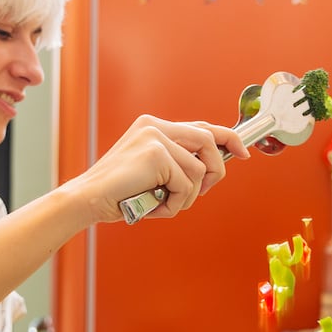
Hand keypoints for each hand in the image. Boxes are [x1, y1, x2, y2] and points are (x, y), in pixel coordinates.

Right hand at [65, 115, 247, 223]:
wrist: (88, 199)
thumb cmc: (118, 193)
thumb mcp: (152, 173)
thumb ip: (177, 163)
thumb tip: (213, 168)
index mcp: (154, 126)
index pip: (201, 126)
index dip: (227, 138)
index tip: (243, 153)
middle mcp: (155, 125)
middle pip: (208, 141)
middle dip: (216, 170)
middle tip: (202, 192)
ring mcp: (156, 137)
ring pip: (199, 170)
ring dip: (186, 197)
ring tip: (163, 204)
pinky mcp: (156, 153)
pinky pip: (186, 185)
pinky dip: (174, 204)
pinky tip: (154, 206)